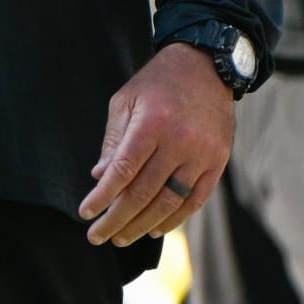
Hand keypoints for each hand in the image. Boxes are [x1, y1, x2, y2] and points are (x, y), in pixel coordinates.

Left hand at [80, 42, 235, 245]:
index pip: (123, 170)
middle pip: (144, 192)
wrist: (207, 66)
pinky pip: (196, 200)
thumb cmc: (157, 84)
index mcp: (153, 122)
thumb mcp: (126, 101)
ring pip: (169, 202)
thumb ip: (114, 141)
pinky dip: (174, 219)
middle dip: (117, 219)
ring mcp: (203, 154)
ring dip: (142, 225)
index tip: (85, 213)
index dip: (103, 196)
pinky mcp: (218, 161)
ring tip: (121, 237)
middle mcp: (180, 140)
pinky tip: (154, 229)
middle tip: (97, 235)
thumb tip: (100, 178)